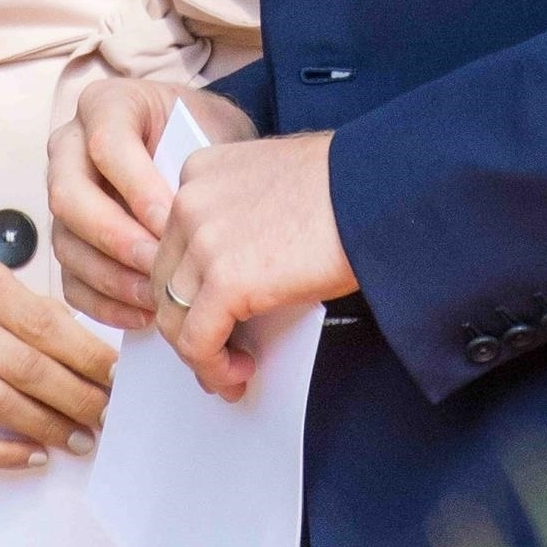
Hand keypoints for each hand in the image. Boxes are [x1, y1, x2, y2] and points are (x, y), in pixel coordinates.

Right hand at [0, 256, 116, 468]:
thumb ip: (43, 319)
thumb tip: (101, 364)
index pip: (45, 324)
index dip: (87, 356)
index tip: (118, 379)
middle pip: (27, 366)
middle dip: (75, 397)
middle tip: (105, 416)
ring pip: (0, 403)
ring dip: (48, 427)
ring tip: (80, 439)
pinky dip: (5, 452)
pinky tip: (36, 455)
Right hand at [49, 74, 254, 330]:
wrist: (200, 146)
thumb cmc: (207, 135)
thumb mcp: (211, 131)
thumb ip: (196, 165)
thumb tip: (195, 221)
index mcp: (105, 105)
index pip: (106, 144)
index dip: (137, 186)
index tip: (175, 218)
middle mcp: (70, 147)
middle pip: (68, 196)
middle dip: (116, 237)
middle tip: (160, 263)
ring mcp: (62, 197)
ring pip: (67, 244)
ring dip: (112, 278)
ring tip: (159, 298)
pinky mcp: (69, 240)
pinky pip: (71, 280)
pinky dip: (105, 303)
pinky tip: (145, 314)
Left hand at [152, 132, 355, 402]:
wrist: (382, 193)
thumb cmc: (347, 188)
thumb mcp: (272, 188)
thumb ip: (236, 222)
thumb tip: (228, 286)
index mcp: (199, 172)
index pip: (170, 244)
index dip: (187, 289)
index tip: (208, 317)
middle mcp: (189, 201)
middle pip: (164, 283)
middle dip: (188, 326)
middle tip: (219, 355)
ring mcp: (202, 240)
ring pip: (173, 319)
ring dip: (201, 355)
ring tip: (233, 372)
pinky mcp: (225, 280)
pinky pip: (198, 342)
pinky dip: (215, 368)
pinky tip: (242, 373)